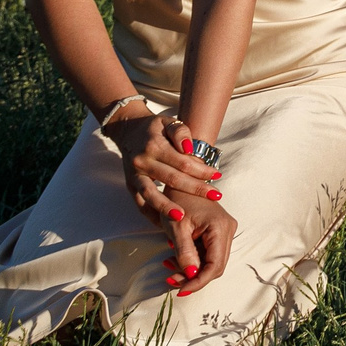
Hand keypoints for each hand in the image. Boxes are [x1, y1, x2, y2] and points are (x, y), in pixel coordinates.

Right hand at [107, 111, 224, 228]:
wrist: (128, 131)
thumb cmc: (154, 128)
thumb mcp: (168, 122)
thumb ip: (180, 132)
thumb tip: (189, 148)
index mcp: (154, 146)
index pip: (182, 162)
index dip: (201, 169)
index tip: (217, 175)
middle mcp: (142, 162)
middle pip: (171, 179)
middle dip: (195, 188)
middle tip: (215, 195)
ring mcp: (134, 175)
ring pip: (151, 195)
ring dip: (167, 208)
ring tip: (182, 218)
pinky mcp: (130, 186)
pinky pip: (140, 204)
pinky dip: (152, 214)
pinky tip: (164, 224)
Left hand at [159, 188, 237, 295]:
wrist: (180, 181)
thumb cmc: (176, 201)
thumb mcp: (176, 228)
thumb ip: (184, 253)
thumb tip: (191, 276)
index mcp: (220, 227)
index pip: (214, 265)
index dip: (199, 282)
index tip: (180, 290)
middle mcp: (228, 229)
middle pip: (215, 266)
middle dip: (193, 278)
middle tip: (170, 280)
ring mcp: (225, 230)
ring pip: (212, 262)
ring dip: (191, 270)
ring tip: (168, 266)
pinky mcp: (219, 231)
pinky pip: (209, 253)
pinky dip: (193, 260)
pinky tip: (175, 258)